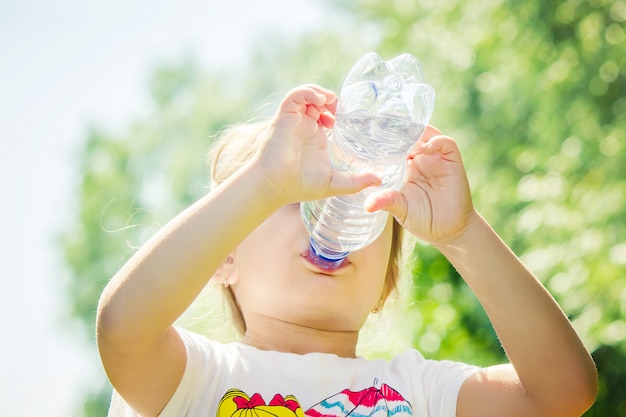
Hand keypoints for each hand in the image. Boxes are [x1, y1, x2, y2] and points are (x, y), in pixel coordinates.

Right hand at [258, 84, 380, 203]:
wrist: (276, 185)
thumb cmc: (299, 186)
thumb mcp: (333, 183)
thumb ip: (356, 181)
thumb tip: (379, 180)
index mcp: (316, 136)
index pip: (328, 114)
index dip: (340, 112)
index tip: (350, 119)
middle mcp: (305, 125)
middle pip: (320, 101)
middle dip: (333, 101)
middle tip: (342, 111)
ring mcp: (294, 120)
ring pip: (307, 94)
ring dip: (322, 94)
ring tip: (332, 103)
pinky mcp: (284, 116)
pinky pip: (294, 95)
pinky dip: (307, 92)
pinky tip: (320, 101)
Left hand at [364, 126, 474, 244]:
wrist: (448, 232)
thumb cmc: (423, 219)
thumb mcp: (400, 209)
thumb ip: (387, 201)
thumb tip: (367, 205)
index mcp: (406, 166)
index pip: (396, 143)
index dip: (386, 137)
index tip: (371, 133)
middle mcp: (422, 159)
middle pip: (411, 134)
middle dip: (399, 130)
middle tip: (383, 126)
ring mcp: (437, 159)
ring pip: (428, 134)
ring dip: (416, 132)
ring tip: (403, 136)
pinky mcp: (453, 163)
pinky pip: (446, 144)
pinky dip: (436, 141)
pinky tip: (425, 148)